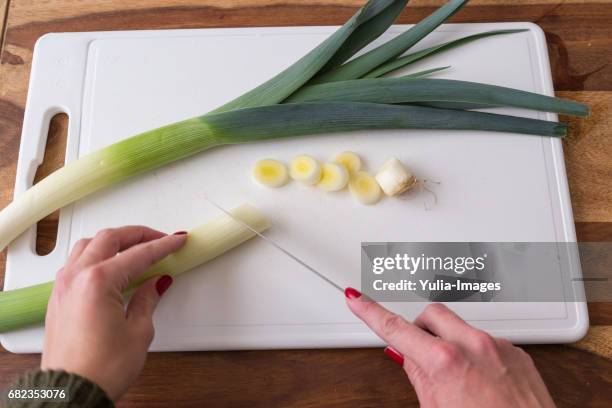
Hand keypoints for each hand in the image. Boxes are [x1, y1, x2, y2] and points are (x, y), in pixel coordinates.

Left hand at [42, 226, 187, 400]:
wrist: (71, 393)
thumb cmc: (99, 369)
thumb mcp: (138, 331)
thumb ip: (147, 299)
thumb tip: (156, 283)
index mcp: (99, 281)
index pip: (139, 253)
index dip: (163, 246)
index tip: (177, 241)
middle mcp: (76, 277)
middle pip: (111, 238)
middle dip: (139, 234)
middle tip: (160, 239)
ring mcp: (63, 285)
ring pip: (89, 245)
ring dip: (114, 241)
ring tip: (135, 248)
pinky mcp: (58, 297)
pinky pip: (77, 261)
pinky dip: (96, 254)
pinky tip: (111, 264)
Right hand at [345, 288, 555, 407]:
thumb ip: (418, 376)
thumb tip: (406, 356)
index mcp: (445, 361)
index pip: (396, 328)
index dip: (370, 311)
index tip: (356, 298)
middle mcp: (473, 345)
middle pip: (431, 313)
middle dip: (420, 329)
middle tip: (420, 353)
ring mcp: (497, 346)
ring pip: (460, 327)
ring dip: (451, 344)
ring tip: (459, 380)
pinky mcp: (516, 351)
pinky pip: (486, 340)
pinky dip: (476, 354)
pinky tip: (481, 381)